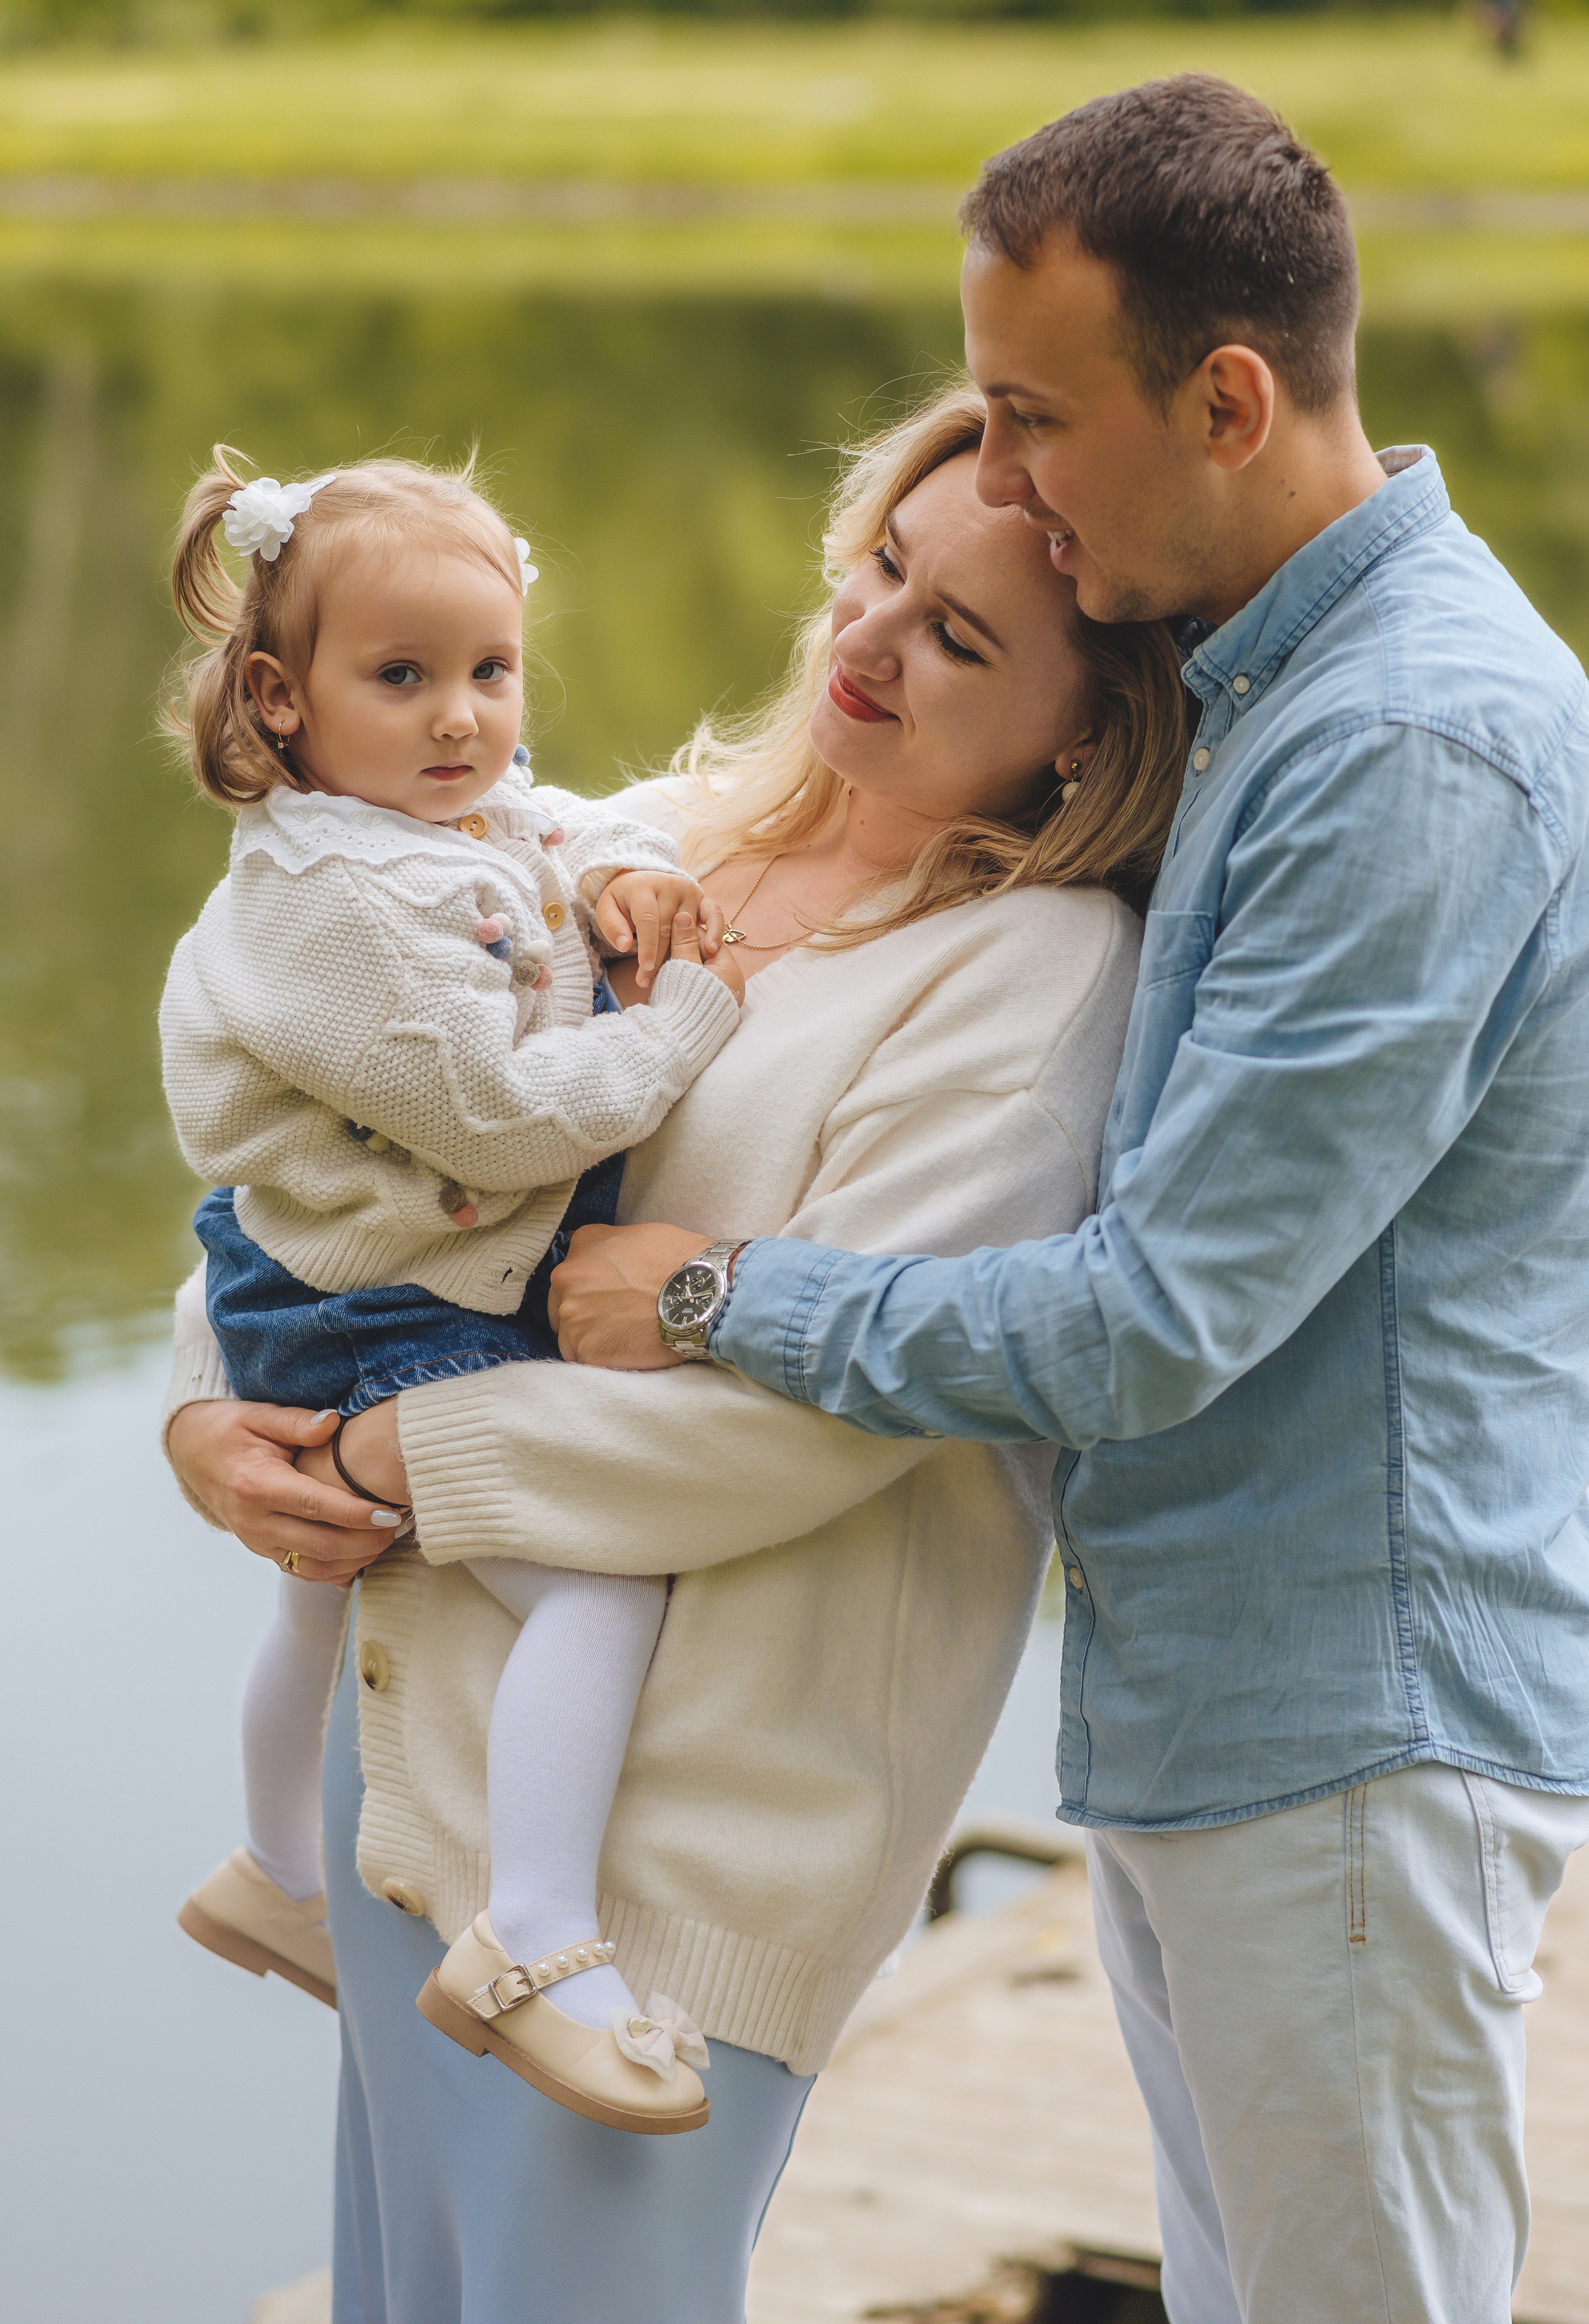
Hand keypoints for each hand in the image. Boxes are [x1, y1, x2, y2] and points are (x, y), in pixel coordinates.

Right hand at [166, 1400, 403, 1585]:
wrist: (193, 1454)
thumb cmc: (230, 1430)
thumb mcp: (258, 1415)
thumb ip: (297, 1421)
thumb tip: (333, 1422)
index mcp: (256, 1485)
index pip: (314, 1506)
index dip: (356, 1514)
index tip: (391, 1512)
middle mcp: (255, 1521)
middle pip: (320, 1545)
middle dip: (367, 1541)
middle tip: (401, 1526)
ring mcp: (257, 1541)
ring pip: (314, 1567)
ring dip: (356, 1560)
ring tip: (389, 1540)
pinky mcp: (263, 1550)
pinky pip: (304, 1571)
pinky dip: (336, 1570)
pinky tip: (364, 1556)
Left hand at [548, 1221, 713, 1367]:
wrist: (701, 1296)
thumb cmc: (680, 1261)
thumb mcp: (640, 1234)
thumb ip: (608, 1245)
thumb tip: (596, 1251)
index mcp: (583, 1245)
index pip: (571, 1272)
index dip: (589, 1288)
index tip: (608, 1298)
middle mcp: (567, 1278)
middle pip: (562, 1304)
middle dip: (583, 1313)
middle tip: (616, 1320)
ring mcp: (573, 1317)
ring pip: (568, 1335)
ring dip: (590, 1339)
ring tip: (623, 1338)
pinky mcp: (585, 1349)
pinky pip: (582, 1359)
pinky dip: (599, 1359)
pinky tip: (623, 1352)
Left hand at [595, 871, 726, 990]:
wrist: (641, 878)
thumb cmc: (623, 901)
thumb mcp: (607, 908)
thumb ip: (612, 926)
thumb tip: (625, 945)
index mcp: (644, 886)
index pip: (648, 919)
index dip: (647, 946)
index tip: (645, 970)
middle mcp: (669, 885)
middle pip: (668, 927)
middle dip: (660, 957)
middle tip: (650, 982)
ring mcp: (689, 891)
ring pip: (688, 927)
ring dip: (683, 952)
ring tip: (677, 974)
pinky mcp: (703, 897)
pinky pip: (714, 913)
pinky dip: (715, 930)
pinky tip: (711, 950)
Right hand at [665, 907, 743, 1001]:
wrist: (676, 1043)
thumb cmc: (683, 1002)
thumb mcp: (684, 966)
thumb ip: (684, 941)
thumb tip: (685, 915)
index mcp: (729, 972)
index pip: (710, 940)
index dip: (689, 932)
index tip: (669, 927)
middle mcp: (729, 985)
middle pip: (703, 955)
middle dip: (682, 950)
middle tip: (662, 945)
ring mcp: (718, 997)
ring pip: (696, 970)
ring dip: (678, 965)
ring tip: (660, 963)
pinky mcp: (706, 1007)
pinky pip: (694, 985)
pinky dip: (680, 980)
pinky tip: (664, 978)